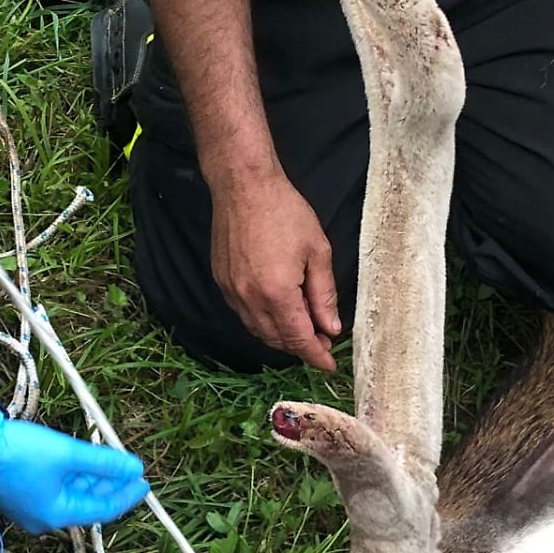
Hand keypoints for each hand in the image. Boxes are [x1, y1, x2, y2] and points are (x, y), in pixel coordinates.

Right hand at [0, 415, 149, 533]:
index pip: (102, 510)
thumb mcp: (67, 454)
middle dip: (110, 485)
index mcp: (57, 515)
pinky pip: (56, 488)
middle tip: (130, 469)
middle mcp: (44, 518)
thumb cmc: (19, 452)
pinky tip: (84, 460)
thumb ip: (103, 463)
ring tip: (110, 460)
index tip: (143, 481)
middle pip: (87, 503)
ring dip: (92, 479)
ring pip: (72, 494)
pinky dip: (73, 477)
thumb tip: (134, 469)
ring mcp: (31, 507)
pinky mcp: (21, 493)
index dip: (126, 495)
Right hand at [210, 170, 340, 370]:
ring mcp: (232, 292)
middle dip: (300, 347)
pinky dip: (263, 321)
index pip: (299, 338)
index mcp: (277, 293)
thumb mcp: (317, 252)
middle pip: (277, 340)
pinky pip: (244, 314)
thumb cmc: (284, 212)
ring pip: (258, 330)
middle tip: (322, 340)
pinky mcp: (222, 282)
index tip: (329, 366)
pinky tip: (278, 310)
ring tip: (303, 326)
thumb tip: (331, 327)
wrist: (244, 186)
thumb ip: (324, 295)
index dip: (316, 356)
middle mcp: (250, 299)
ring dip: (281, 336)